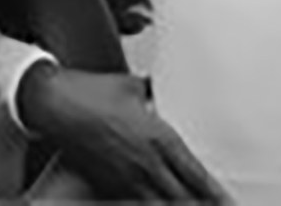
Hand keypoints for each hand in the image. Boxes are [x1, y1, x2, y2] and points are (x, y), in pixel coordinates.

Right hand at [20, 66, 226, 200]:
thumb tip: (163, 89)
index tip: (229, 203)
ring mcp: (126, 176)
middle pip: (185, 199)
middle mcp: (147, 162)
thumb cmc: (88, 91)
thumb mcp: (129, 85)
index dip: (217, 196)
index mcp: (159, 137)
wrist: (51, 101)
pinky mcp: (107, 182)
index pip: (198, 176)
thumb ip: (153, 91)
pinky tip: (155, 204)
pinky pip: (136, 204)